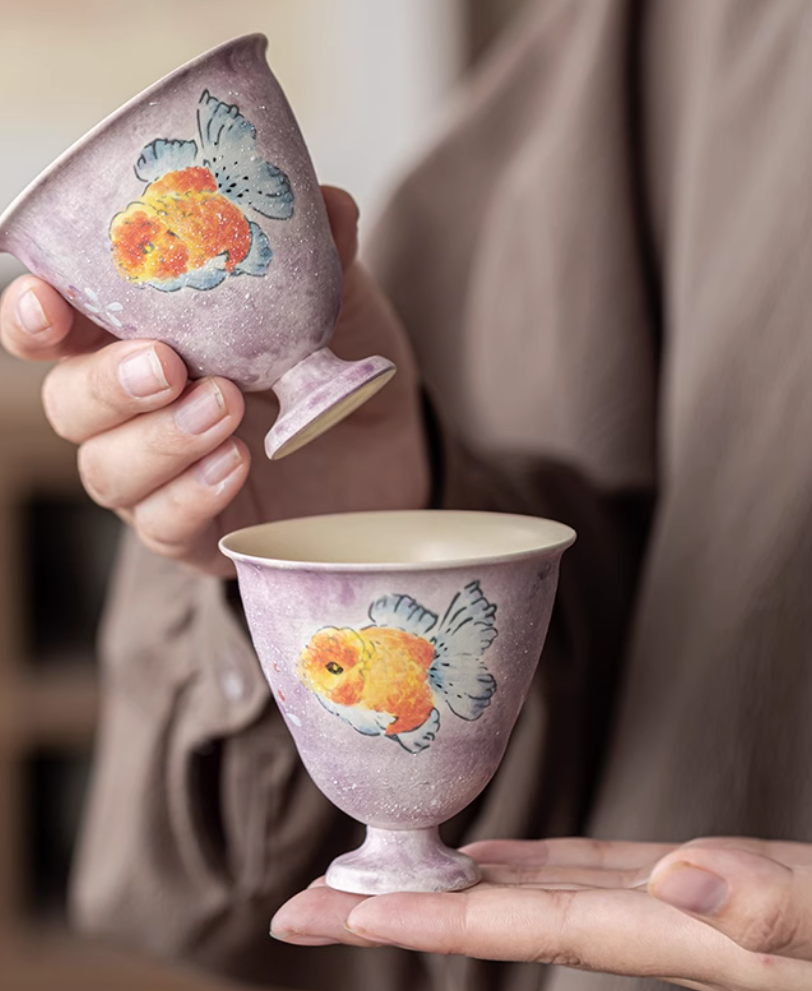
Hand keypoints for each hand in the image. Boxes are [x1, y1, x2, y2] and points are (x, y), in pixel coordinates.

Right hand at [0, 188, 427, 574]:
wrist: (393, 450)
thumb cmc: (340, 367)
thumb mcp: (340, 305)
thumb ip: (321, 260)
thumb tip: (329, 205)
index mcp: (145, 337)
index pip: (57, 329)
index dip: (34, 317)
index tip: (48, 303)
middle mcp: (137, 410)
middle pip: (69, 403)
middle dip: (106, 383)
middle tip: (167, 364)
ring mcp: (163, 476)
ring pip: (106, 470)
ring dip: (158, 440)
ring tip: (226, 409)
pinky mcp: (200, 532)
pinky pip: (163, 527)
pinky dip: (190, 497)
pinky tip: (235, 465)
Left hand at [271, 836, 811, 990]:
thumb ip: (772, 905)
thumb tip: (680, 873)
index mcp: (680, 937)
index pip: (526, 930)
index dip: (428, 919)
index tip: (340, 912)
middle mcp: (657, 930)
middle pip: (500, 923)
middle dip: (399, 915)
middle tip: (302, 908)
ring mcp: (671, 911)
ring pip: (535, 898)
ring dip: (451, 888)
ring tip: (376, 877)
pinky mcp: (696, 887)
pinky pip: (589, 877)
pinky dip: (533, 865)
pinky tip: (499, 859)